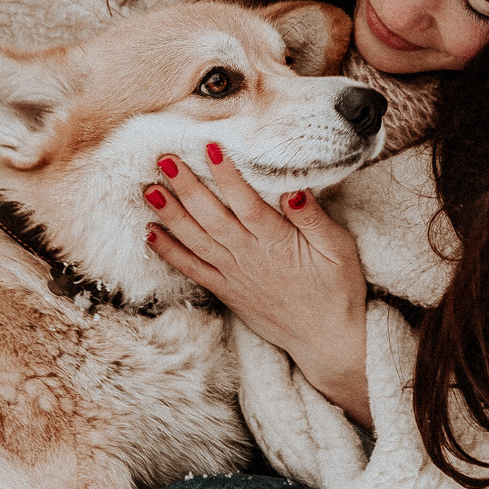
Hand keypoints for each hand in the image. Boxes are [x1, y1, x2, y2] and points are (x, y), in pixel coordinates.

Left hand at [144, 148, 372, 431]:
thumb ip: (314, 218)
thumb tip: (294, 189)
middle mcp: (249, 256)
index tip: (210, 148)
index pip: (246, 203)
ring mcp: (234, 274)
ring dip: (170, 215)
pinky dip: (170, 253)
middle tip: (164, 159)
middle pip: (212, 217)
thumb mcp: (339, 249)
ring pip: (195, 240)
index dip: (227, 176)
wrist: (327, 340)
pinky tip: (150, 233)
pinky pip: (192, 270)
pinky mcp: (226, 291)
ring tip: (149, 190)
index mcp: (277, 242)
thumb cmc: (338, 289)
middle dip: (186, 187)